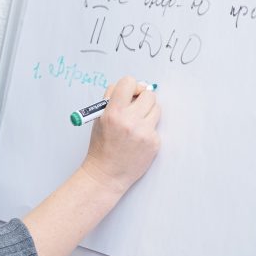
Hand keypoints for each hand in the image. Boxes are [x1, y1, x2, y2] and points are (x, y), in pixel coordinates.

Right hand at [81, 76, 161, 194]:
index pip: (129, 82)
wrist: (107, 173)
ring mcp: (144, 132)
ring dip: (148, 112)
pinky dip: (149, 129)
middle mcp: (130, 121)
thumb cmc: (101, 146)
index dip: (131, 86)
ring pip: (156, 108)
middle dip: (143, 98)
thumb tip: (134, 85)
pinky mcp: (154, 142)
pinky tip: (138, 139)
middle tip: (136, 107)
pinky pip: (156, 126)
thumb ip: (112, 99)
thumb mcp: (99, 118)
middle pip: (149, 94)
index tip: (131, 93)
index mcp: (113, 112)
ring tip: (137, 123)